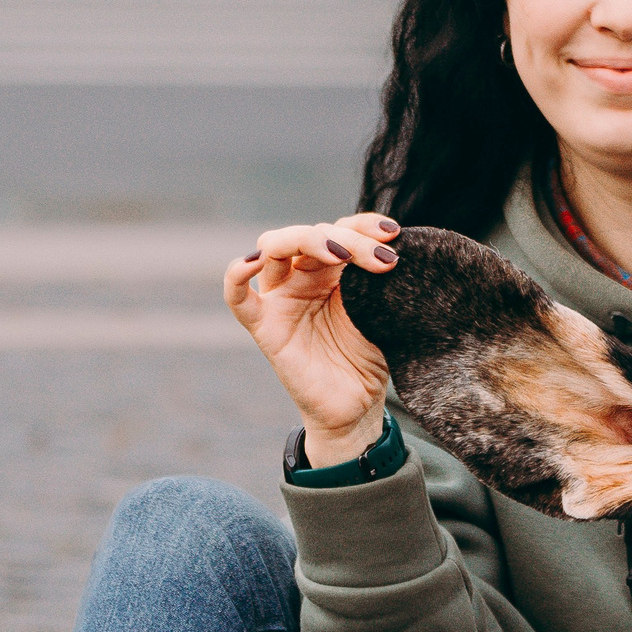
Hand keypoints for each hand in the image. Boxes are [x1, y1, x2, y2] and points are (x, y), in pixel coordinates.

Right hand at [224, 213, 401, 463]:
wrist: (358, 407)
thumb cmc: (369, 358)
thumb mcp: (383, 313)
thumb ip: (380, 281)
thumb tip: (395, 249)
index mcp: (332, 269)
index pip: (341, 228)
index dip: (363, 225)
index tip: (393, 233)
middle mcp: (302, 276)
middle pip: (311, 234)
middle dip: (348, 239)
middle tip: (382, 260)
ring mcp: (280, 298)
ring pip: (274, 247)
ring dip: (307, 240)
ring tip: (341, 255)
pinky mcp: (263, 326)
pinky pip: (237, 296)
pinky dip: (237, 273)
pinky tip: (253, 261)